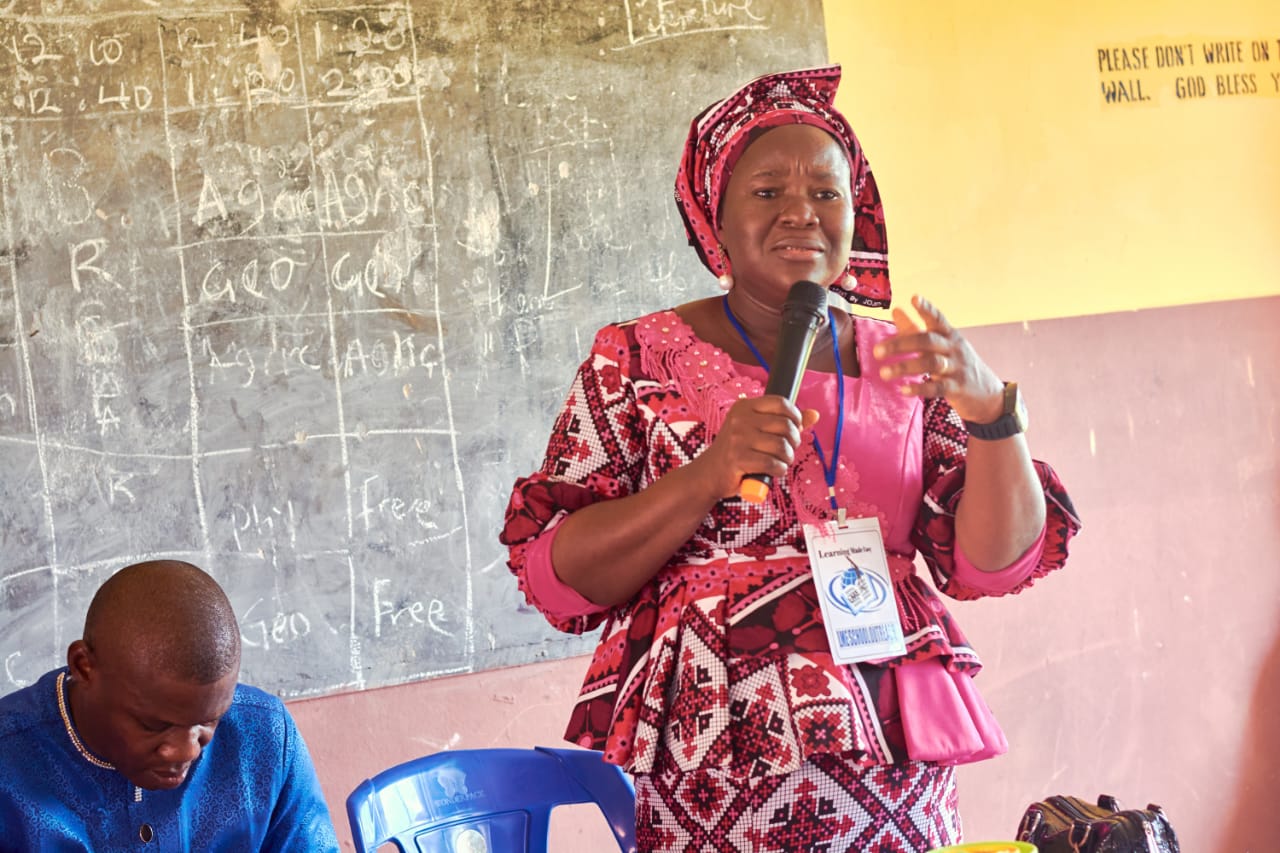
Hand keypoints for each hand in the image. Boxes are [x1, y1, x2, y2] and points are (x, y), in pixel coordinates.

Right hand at [692, 396, 819, 499]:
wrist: (709, 473)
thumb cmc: (738, 451)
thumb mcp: (758, 431)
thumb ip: (786, 422)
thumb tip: (815, 414)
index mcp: (745, 406)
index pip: (781, 403)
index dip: (796, 417)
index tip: (795, 429)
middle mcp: (740, 419)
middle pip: (785, 425)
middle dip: (794, 441)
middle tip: (788, 451)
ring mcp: (738, 438)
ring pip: (781, 446)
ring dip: (787, 458)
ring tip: (781, 462)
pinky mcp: (737, 459)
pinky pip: (772, 463)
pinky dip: (779, 470)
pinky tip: (774, 471)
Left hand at [872, 294, 1004, 422]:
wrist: (989, 395)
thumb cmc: (957, 365)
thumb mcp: (941, 345)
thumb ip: (915, 329)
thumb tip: (895, 309)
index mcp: (949, 336)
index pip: (938, 319)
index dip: (927, 309)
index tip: (914, 298)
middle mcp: (954, 349)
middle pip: (928, 341)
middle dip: (901, 344)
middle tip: (877, 351)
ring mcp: (957, 368)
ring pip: (931, 363)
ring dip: (905, 367)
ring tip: (884, 372)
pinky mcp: (957, 389)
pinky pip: (937, 388)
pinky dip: (919, 388)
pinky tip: (903, 389)